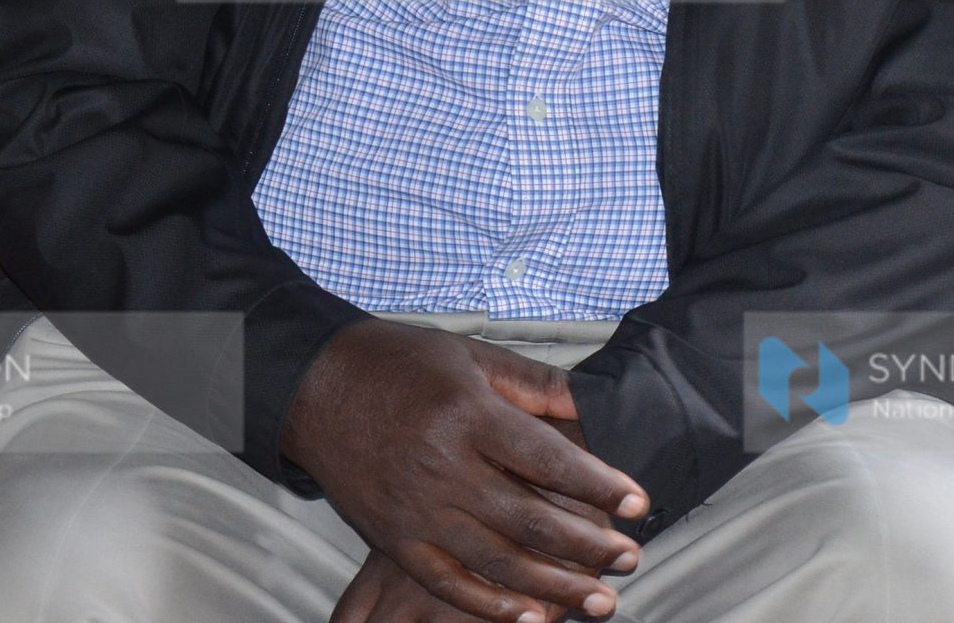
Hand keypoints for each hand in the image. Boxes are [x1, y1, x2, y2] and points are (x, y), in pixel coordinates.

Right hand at [283, 320, 647, 622]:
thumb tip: (592, 407)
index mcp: (468, 416)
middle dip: (588, 546)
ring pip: (496, 561)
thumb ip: (537, 385)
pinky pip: (447, 582)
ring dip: (554, 586)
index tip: (638, 504)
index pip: (547, 460)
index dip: (598, 485)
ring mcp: (415, 511)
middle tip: (631, 558)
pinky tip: (530, 617)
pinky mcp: (393, 539)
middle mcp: (443, 469)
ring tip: (600, 599)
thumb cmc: (399, 363)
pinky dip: (491, 606)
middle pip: (529, 519)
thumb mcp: (473, 356)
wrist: (315, 385)